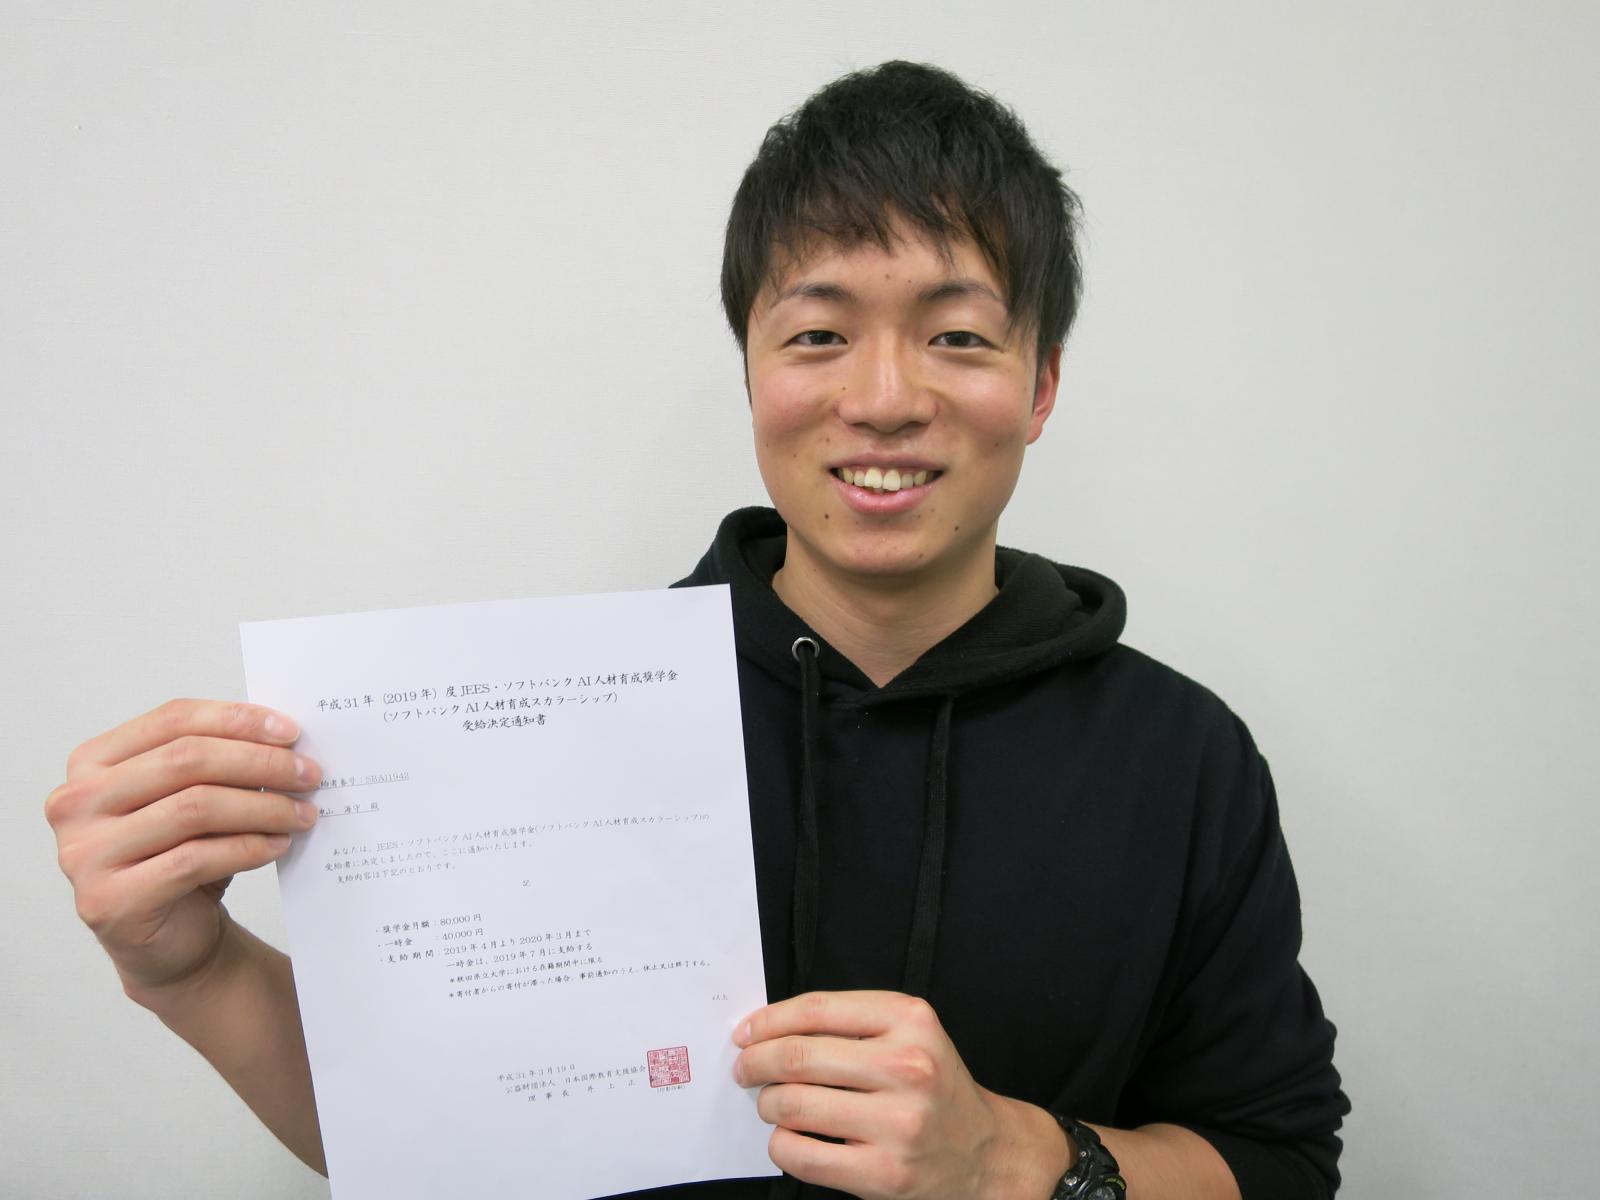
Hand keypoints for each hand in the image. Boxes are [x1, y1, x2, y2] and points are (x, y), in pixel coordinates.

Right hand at [45, 698, 320, 998]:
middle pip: (185, 760)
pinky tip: (278, 845)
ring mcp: (85, 854)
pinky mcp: (110, 900)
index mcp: (93, 762)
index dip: (236, 720)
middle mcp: (76, 803)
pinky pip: (194, 860)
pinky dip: (248, 848)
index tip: (291, 731)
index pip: (172, 720)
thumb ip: (220, 759)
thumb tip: (283, 736)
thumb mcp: (196, 796)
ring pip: (194, 808)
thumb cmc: (183, 856)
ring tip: (302, 814)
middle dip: (260, 764)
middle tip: (309, 774)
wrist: (171, 939)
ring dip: (263, 807)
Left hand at [732, 990, 1063, 1199]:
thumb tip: (767, 1028)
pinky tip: (790, 1137)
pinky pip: (801, 1155)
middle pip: (797, 1057)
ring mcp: (897, 1123)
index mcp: (911, 1020)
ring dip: (767, 1104)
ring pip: (792, 1106)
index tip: (746, 1033)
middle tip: (746, 1069)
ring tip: (772, 1104)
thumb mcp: (909, 1033)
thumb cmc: (933, 1087)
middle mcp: (908, 1067)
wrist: (985, 1152)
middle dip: (756, 1063)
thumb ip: (850, 1022)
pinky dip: (781, 1144)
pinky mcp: (884, 1173)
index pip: (815, 1010)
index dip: (767, 1020)